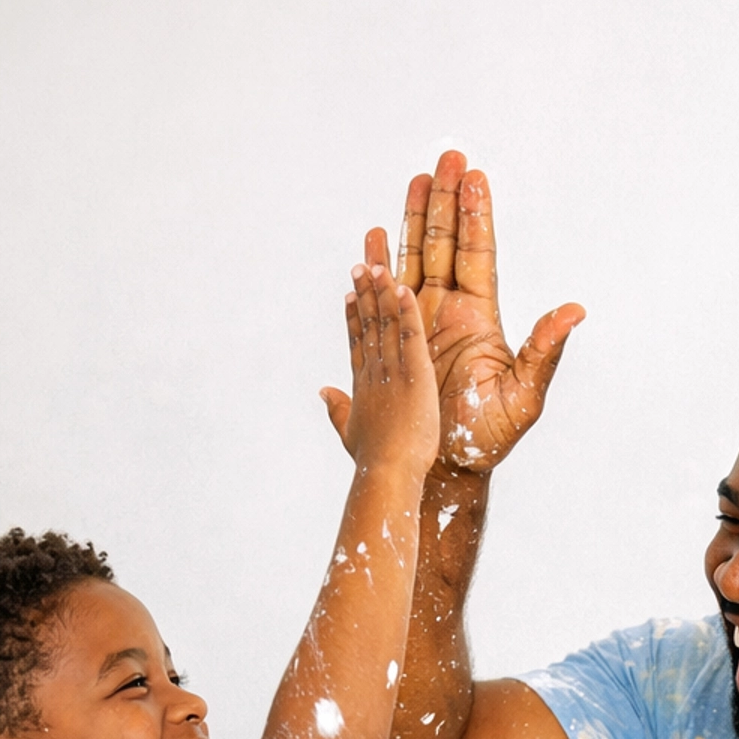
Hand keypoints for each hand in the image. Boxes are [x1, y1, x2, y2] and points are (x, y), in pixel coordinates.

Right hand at [321, 152, 582, 474]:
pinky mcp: (396, 336)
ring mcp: (420, 321)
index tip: (474, 176)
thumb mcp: (525, 395)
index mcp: (480, 318)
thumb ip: (545, 351)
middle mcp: (450, 311)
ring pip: (416, 257)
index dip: (475, 216)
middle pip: (446, 242)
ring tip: (415, 177)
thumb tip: (574, 310)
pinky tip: (373, 235)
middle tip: (447, 156)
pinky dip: (378, 263)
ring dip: (413, 218)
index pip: (478, 254)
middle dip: (445, 200)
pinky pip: (384, 293)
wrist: (446, 465)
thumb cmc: (488, 437)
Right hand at [330, 258, 439, 485]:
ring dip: (383, 292)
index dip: (353, 318)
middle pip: (369, 325)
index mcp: (363, 387)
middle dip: (365, 293)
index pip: (358, 344)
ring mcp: (394, 372)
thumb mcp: (350, 432)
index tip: (349, 295)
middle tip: (360, 264)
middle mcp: (376, 373)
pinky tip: (404, 287)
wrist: (387, 473)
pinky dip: (408, 312)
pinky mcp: (415, 376)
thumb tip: (323, 392)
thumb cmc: (373, 463)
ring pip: (387, 324)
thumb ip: (337, 409)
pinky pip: (411, 337)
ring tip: (376, 264)